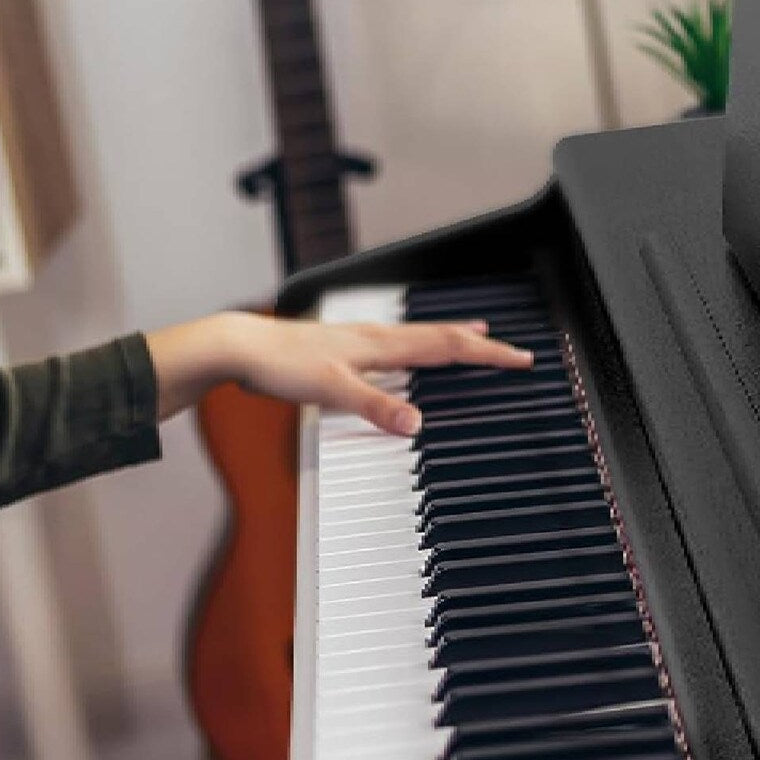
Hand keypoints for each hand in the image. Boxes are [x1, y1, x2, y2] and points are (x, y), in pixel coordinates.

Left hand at [146, 312, 533, 432]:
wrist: (239, 348)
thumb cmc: (279, 364)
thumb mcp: (330, 390)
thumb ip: (375, 407)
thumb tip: (416, 424)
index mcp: (380, 345)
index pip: (446, 346)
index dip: (486, 353)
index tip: (520, 357)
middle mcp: (375, 337)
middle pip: (440, 335)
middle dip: (480, 342)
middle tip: (513, 348)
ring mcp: (360, 340)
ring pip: (419, 335)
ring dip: (452, 337)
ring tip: (476, 335)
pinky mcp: (344, 348)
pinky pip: (397, 343)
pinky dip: (419, 346)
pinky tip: (410, 353)